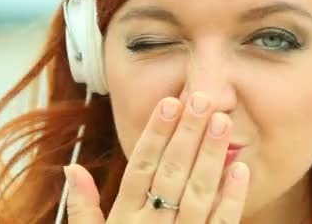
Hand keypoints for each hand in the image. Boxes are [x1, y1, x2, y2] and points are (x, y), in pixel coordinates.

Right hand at [64, 92, 249, 223]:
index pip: (141, 168)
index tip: (170, 102)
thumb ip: (83, 210)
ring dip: (212, 158)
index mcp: (123, 220)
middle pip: (171, 173)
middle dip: (188, 135)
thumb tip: (71, 168)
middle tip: (203, 100)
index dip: (156, 134)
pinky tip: (240, 170)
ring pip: (198, 194)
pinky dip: (232, 199)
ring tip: (223, 123)